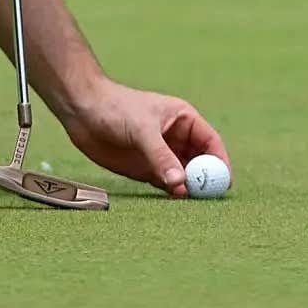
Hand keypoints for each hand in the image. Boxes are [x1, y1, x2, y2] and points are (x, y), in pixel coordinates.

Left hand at [60, 80, 229, 198]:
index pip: (210, 142)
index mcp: (183, 120)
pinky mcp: (146, 169)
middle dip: (205, 179)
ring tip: (187, 198)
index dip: (220, 161)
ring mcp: (161, 155)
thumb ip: (160, 155)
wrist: (82, 111)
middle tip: (208, 197)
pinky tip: (172, 198)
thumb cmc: (115, 108)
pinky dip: (171, 193)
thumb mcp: (142, 129)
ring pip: (183, 176)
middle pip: (200, 162)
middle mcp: (176, 138)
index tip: (224, 181)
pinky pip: (165, 184)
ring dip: (188, 188)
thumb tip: (180, 182)